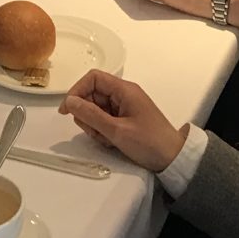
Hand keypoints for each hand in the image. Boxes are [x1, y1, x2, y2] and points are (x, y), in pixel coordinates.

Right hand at [60, 70, 188, 171]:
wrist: (172, 158)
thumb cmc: (148, 142)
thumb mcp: (117, 131)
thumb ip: (91, 115)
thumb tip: (69, 101)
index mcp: (124, 90)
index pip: (93, 78)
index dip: (76, 91)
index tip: (66, 111)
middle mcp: (123, 94)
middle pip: (92, 95)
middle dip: (87, 114)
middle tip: (95, 132)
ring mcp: (124, 107)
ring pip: (96, 110)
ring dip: (95, 125)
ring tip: (107, 139)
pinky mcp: (125, 119)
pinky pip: (104, 120)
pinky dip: (103, 131)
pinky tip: (111, 142)